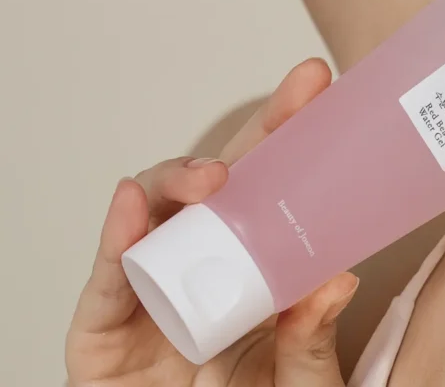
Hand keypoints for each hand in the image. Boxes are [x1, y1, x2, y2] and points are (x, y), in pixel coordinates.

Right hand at [66, 59, 358, 386]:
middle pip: (219, 181)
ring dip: (180, 178)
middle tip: (296, 97)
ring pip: (158, 210)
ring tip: (209, 178)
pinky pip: (108, 275)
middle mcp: (199, 258)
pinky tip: (130, 205)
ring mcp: (151, 282)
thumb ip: (311, 341)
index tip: (319, 88)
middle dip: (255, 133)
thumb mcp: (294, 379)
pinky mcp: (104, 322)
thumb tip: (339, 281)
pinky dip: (117, 237)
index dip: (289, 135)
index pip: (268, 185)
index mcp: (249, 263)